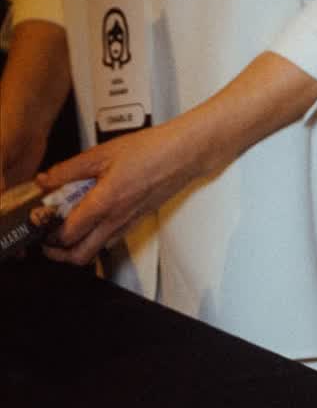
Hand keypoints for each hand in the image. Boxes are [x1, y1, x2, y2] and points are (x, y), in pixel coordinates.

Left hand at [37, 119, 208, 265]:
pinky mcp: (138, 220)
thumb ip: (69, 169)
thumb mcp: (102, 153)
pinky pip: (112, 238)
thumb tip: (47, 180)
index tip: (41, 223)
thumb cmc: (152, 151)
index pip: (68, 234)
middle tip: (48, 240)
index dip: (48, 234)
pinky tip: (92, 218)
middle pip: (80, 256)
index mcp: (105, 202)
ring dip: (77, 246)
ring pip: (96, 250)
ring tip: (67, 228)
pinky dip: (96, 237)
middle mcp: (117, 219)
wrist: (185, 154)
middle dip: (59, 254)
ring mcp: (129, 223)